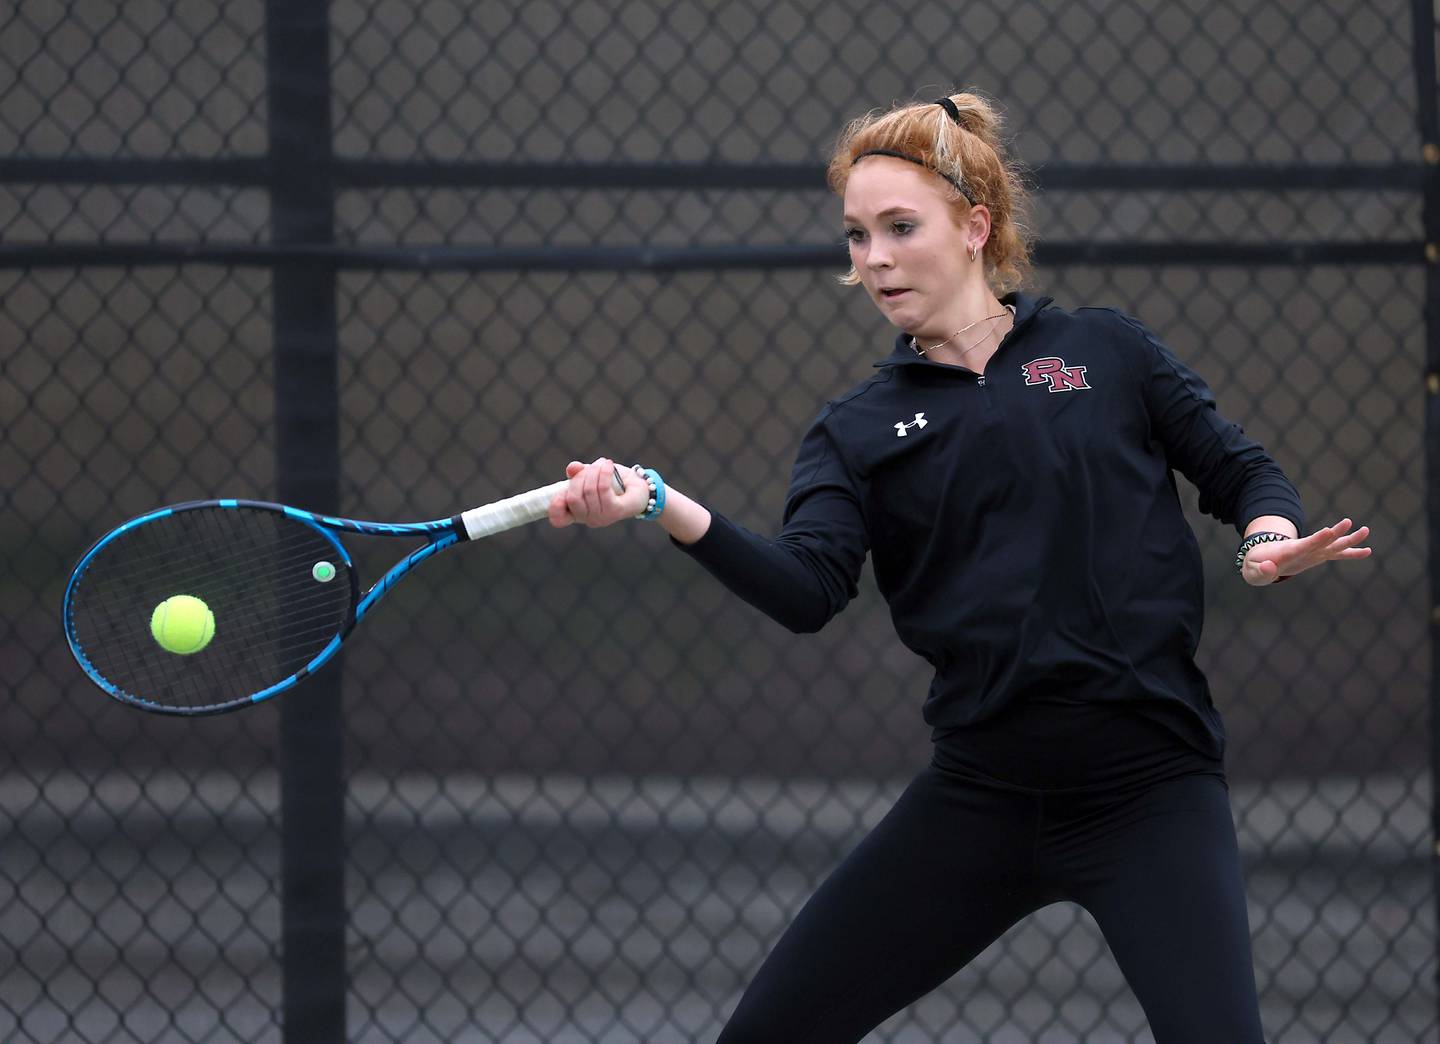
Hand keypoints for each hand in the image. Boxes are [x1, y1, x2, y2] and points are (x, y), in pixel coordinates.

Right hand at [548, 457, 648, 528]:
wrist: (640, 487)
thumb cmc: (614, 481)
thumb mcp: (592, 474)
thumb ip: (580, 473)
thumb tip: (572, 468)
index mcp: (578, 513)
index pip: (559, 519)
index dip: (555, 506)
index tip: (561, 493)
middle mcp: (588, 519)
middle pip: (572, 497)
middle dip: (580, 477)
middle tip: (592, 468)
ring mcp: (602, 517)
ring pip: (588, 490)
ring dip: (595, 471)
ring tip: (604, 464)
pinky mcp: (615, 511)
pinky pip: (603, 488)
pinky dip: (604, 472)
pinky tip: (608, 465)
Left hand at [1242, 517, 1371, 585]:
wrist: (1260, 559)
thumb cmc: (1256, 566)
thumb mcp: (1253, 572)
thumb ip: (1261, 571)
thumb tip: (1270, 568)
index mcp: (1288, 552)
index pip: (1303, 545)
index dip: (1315, 539)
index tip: (1328, 531)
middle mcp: (1303, 549)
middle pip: (1321, 541)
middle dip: (1334, 534)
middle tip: (1347, 522)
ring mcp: (1311, 552)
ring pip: (1332, 545)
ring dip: (1348, 539)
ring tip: (1365, 530)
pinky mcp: (1316, 556)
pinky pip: (1336, 555)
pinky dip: (1350, 553)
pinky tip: (1367, 551)